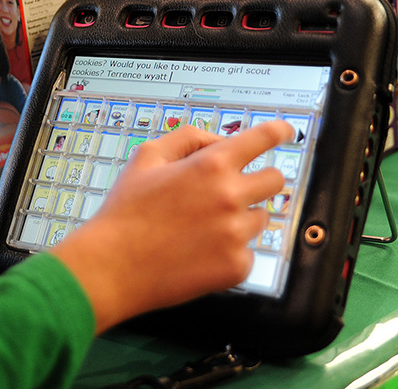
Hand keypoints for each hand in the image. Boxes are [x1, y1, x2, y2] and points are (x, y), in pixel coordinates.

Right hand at [52, 121, 293, 333]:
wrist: (112, 266)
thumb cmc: (125, 212)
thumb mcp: (147, 157)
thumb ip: (188, 138)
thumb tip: (219, 141)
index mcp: (211, 166)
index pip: (262, 139)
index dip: (278, 131)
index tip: (285, 132)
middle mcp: (231, 197)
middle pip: (275, 181)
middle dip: (259, 180)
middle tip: (234, 190)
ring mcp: (236, 234)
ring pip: (261, 218)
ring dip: (241, 218)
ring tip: (202, 228)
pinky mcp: (236, 266)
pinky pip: (248, 253)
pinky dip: (230, 251)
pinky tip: (200, 252)